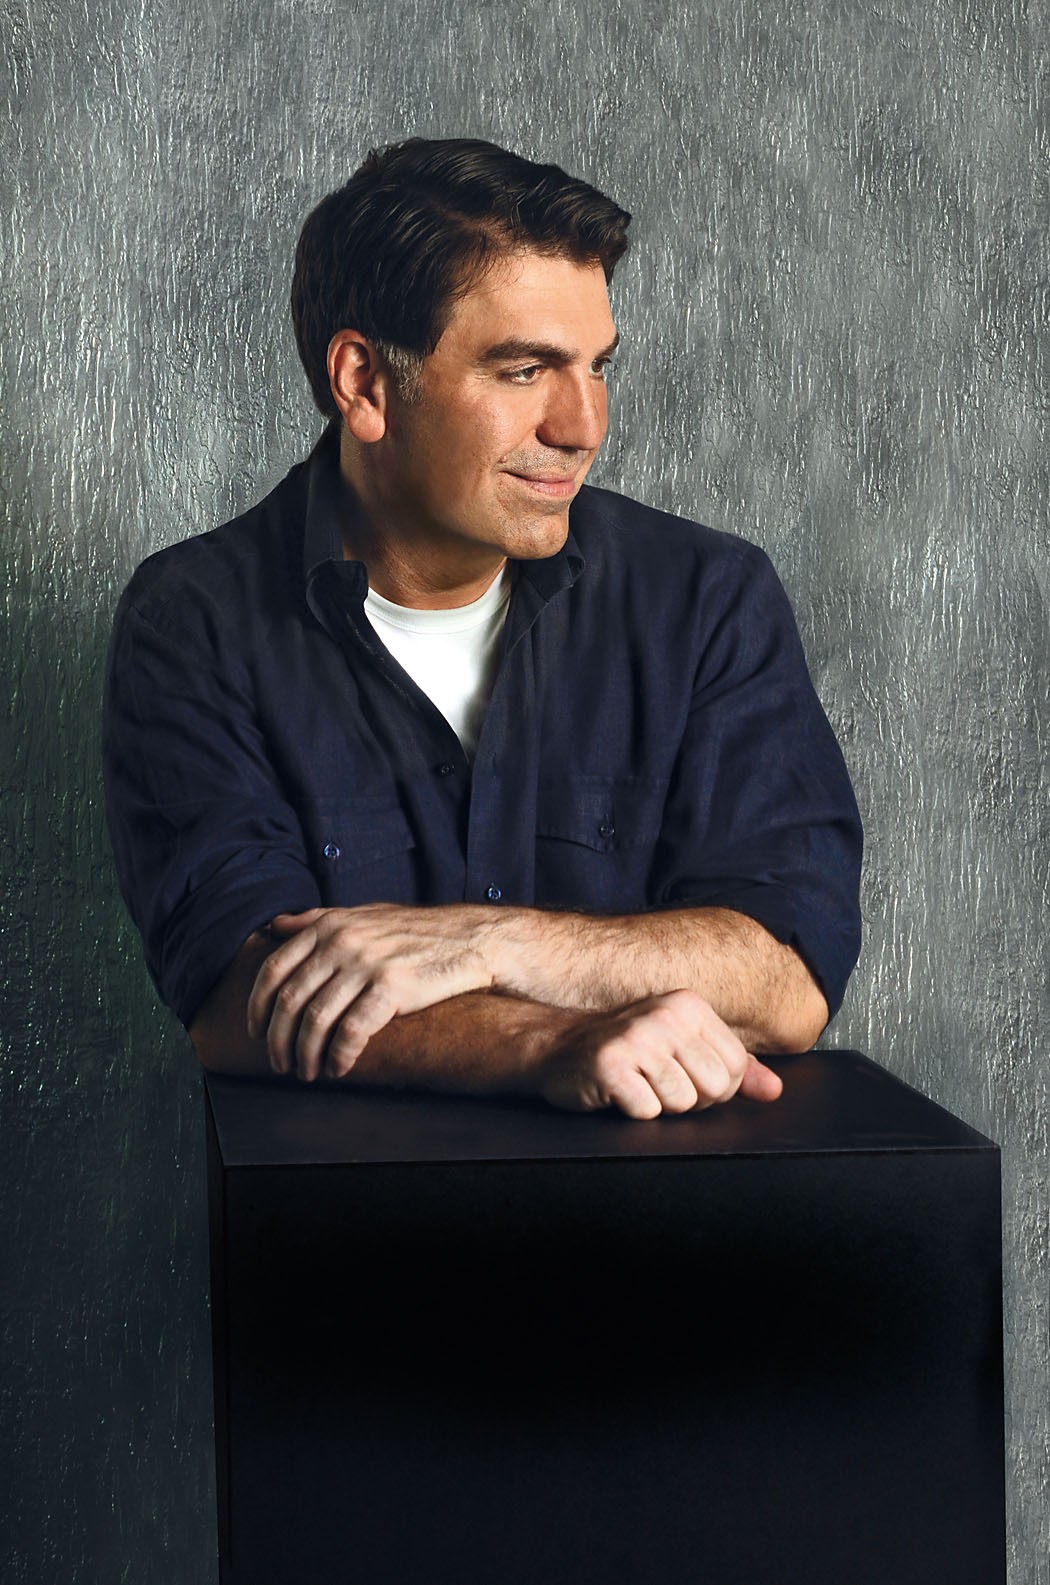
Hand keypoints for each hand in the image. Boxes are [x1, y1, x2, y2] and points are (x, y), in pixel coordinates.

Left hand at [247, 904, 494, 1079]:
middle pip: (291, 1000)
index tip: (256, 1032)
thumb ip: (316, 919)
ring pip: (316, 1020)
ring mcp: (367, 964)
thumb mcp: (361, 914)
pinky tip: (339, 1068)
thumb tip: (276, 926)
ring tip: (307, 1072)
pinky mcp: (392, 988)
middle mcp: (342, 942)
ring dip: (306, 1054)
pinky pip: (352, 1031)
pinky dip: (340, 1055)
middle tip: (280, 1064)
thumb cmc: (413, 932)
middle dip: (279, 1040)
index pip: (274, 969)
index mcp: (328, 926)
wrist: (468, 939)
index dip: (258, 1006)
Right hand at [538, 989, 782, 1118]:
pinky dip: (632, 1111)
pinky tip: (617, 1091)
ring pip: (682, 1102)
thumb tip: (774, 1090)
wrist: (556, 1047)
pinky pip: (647, 1111)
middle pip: (716, 1087)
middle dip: (690, 1100)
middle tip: (656, 1084)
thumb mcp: (680, 1047)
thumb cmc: (624, 1050)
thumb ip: (732, 1068)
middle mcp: (666, 1015)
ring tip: (636, 1085)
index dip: (714, 1088)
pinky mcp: (611, 1065)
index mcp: (689, 1006)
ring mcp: (637, 1038)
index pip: (737, 1068)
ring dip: (658, 1105)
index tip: (682, 1076)